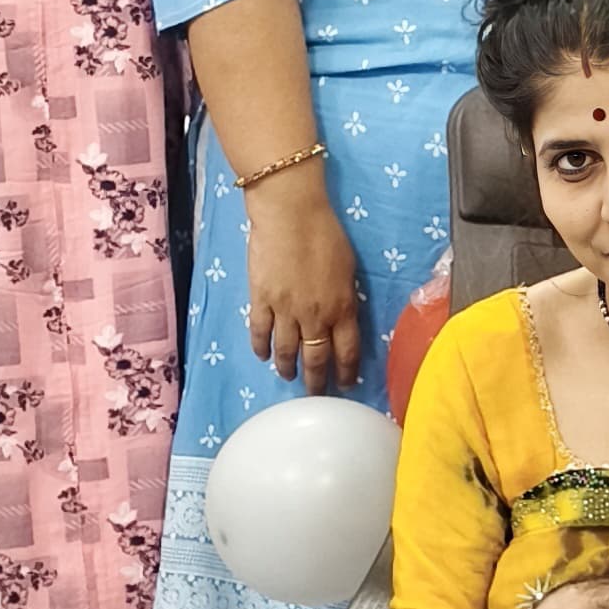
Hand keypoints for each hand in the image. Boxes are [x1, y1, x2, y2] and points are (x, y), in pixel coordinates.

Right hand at [244, 181, 362, 392]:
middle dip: (317, 381)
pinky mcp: (260, 301)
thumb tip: (343, 318)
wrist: (290, 215)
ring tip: (289, 376)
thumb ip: (346, 298)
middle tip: (316, 392)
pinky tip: (262, 356)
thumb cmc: (325, 234)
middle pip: (316, 359)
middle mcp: (315, 317)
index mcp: (342, 308)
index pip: (347, 351)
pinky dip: (261, 348)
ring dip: (288, 368)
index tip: (345, 384)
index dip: (346, 372)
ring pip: (286, 352)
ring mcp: (285, 311)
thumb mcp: (348, 269)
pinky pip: (260, 333)